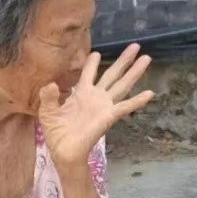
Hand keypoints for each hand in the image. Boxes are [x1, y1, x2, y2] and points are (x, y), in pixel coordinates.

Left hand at [37, 44, 154, 166]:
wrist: (64, 151)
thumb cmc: (56, 133)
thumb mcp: (47, 112)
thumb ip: (49, 97)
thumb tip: (50, 84)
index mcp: (81, 93)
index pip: (88, 74)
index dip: (92, 63)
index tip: (97, 52)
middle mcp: (96, 97)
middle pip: (113, 74)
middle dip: (124, 60)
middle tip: (136, 46)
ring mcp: (104, 106)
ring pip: (122, 85)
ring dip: (135, 72)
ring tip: (147, 58)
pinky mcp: (109, 116)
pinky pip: (125, 107)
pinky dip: (137, 101)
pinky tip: (149, 93)